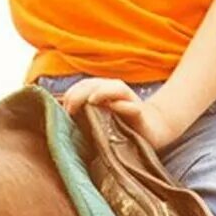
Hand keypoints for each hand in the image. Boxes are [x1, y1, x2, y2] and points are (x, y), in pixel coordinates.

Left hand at [60, 78, 176, 148]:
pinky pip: (134, 108)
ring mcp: (130, 102)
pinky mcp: (141, 116)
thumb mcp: (98, 119)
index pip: (84, 85)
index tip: (63, 109)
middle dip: (81, 93)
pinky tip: (114, 106)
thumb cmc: (120, 125)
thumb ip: (83, 114)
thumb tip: (61, 117)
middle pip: (96, 84)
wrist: (154, 131)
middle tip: (70, 108)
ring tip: (91, 100)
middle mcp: (116, 94)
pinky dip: (124, 106)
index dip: (72, 93)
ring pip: (116, 89)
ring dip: (102, 92)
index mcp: (103, 93)